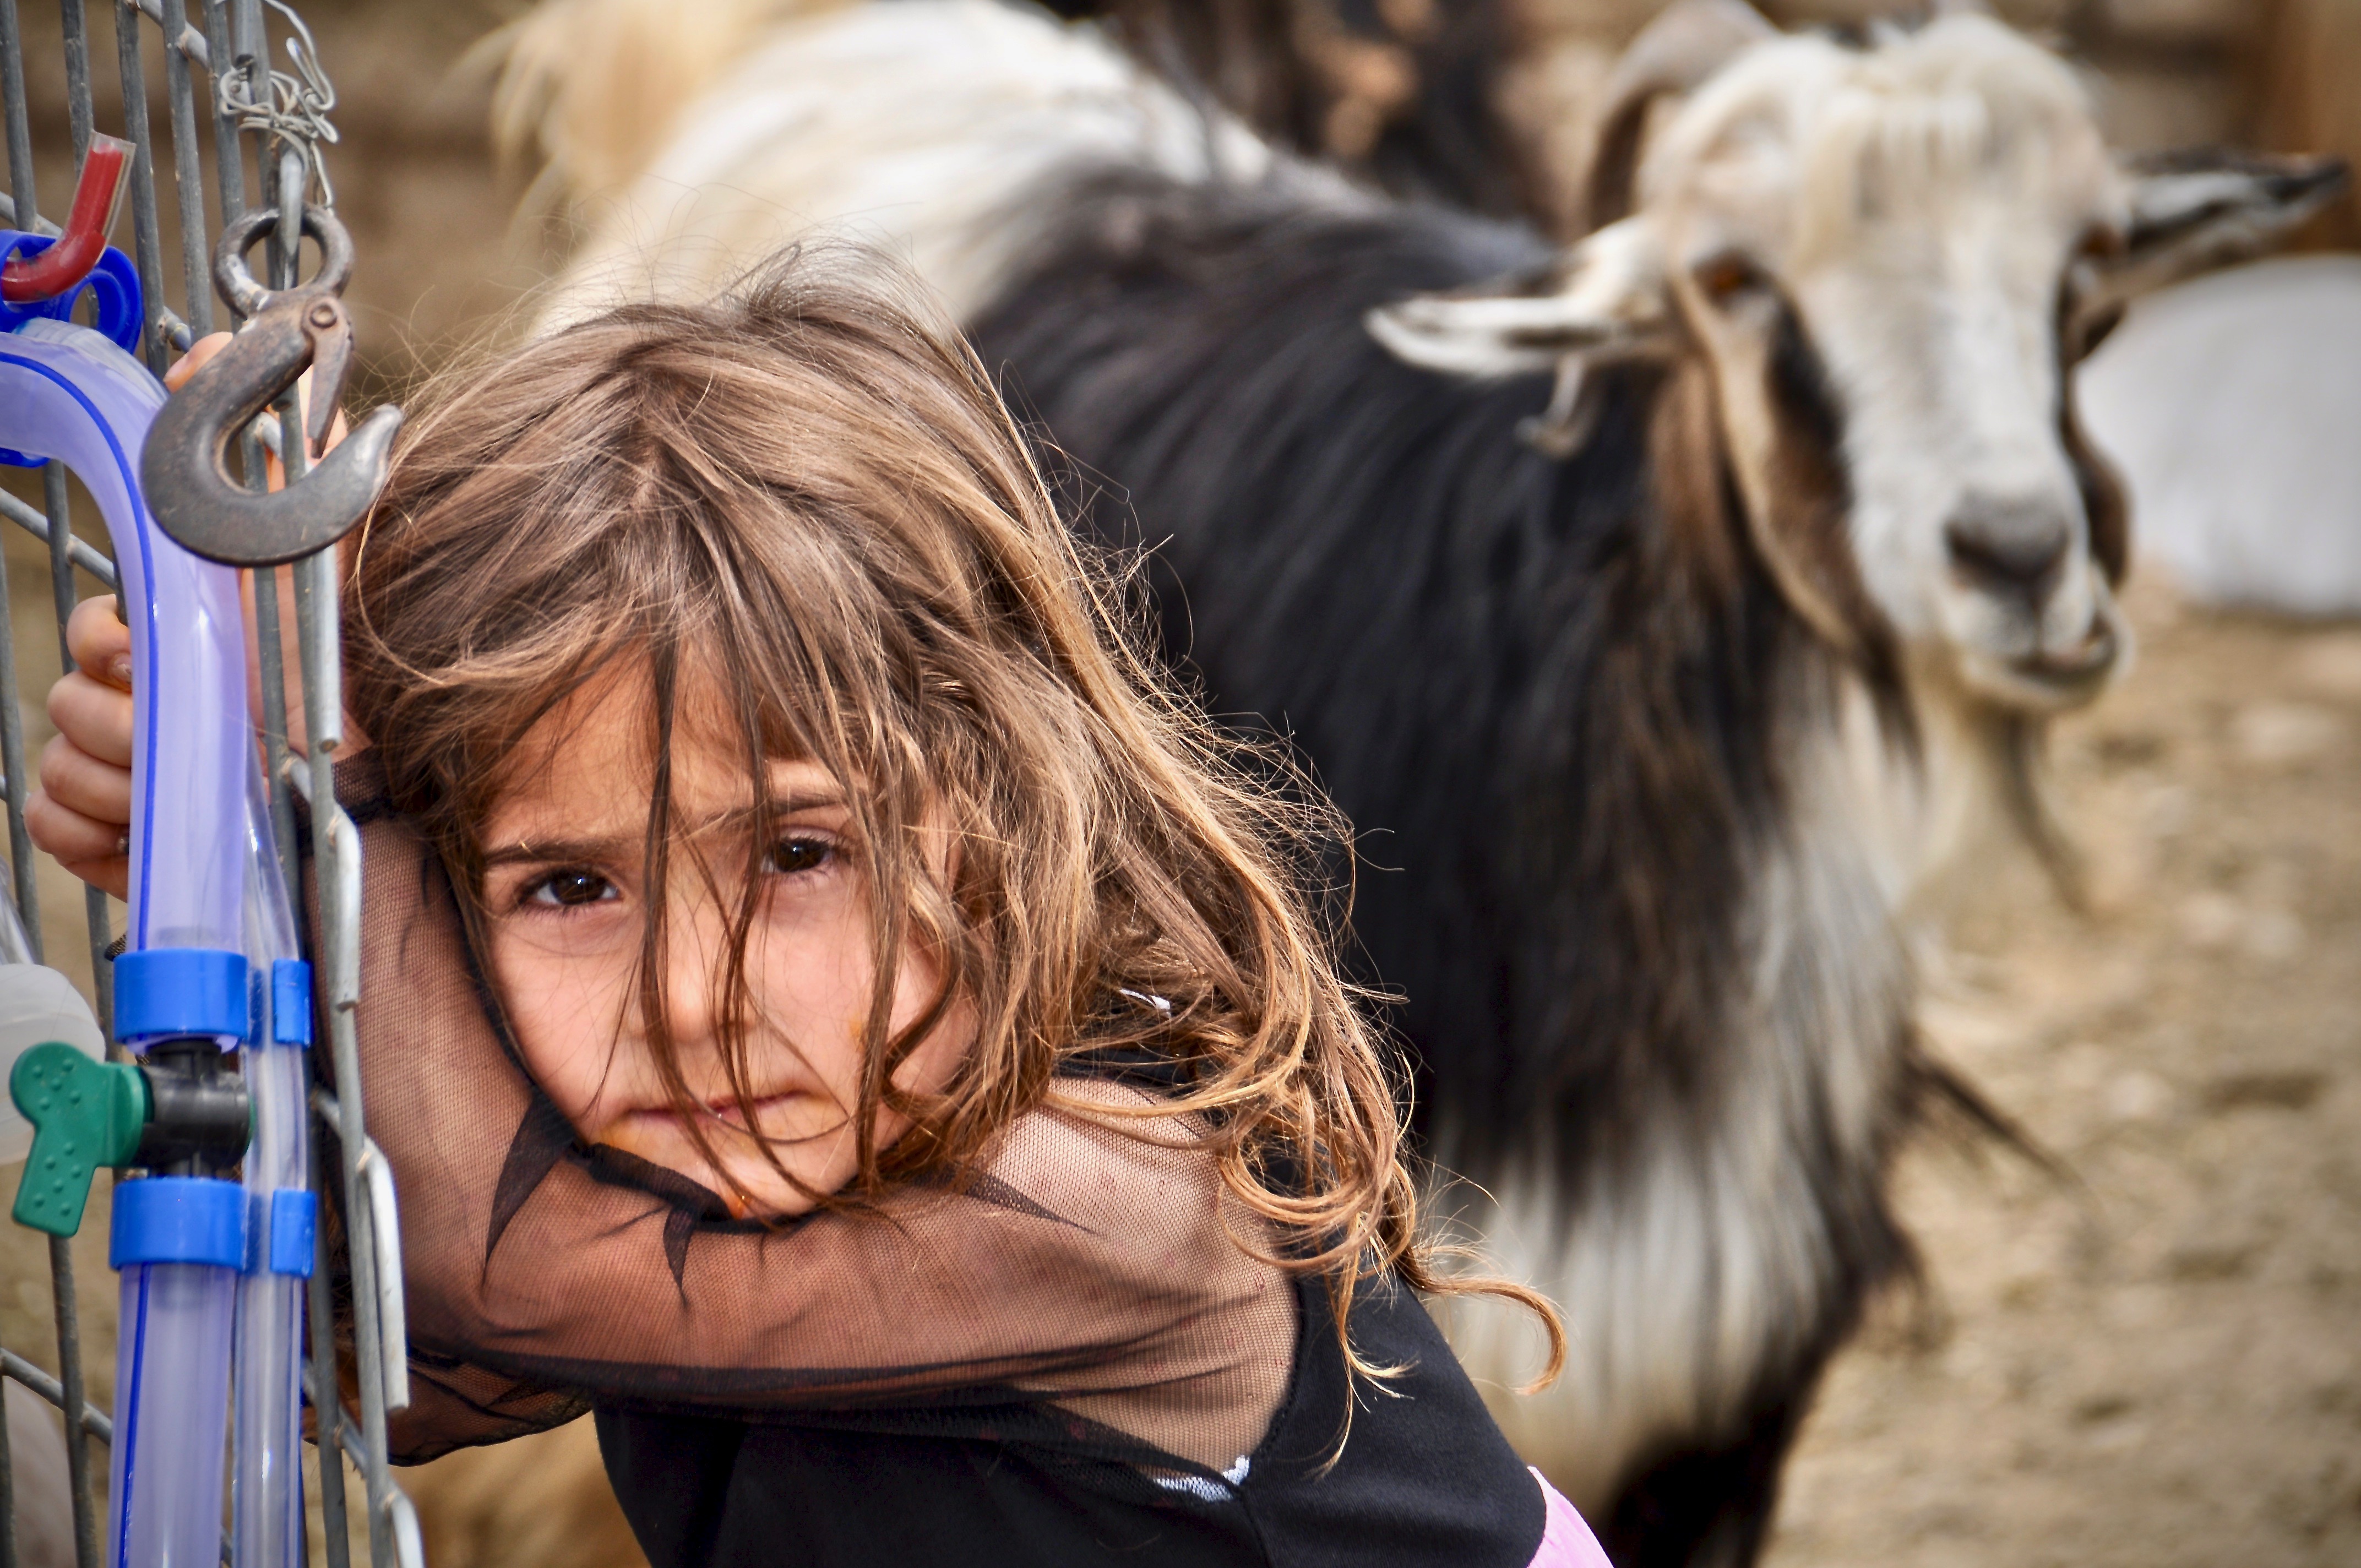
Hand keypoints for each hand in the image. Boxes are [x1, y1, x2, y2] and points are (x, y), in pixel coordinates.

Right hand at [25, 333, 362, 899]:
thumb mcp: (342, 561)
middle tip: (210, 734)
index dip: (115, 642)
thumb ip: (298, 455)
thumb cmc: (360, 687)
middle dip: (131, 718)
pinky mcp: (116, 831)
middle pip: (70, 691)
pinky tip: (163, 832)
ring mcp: (124, 759)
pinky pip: (56, 822)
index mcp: (183, 635)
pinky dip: (103, 833)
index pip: (96, 628)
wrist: (387, 806)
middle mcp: (146, 693)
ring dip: (130, 779)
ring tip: (215, 788)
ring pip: (63, 757)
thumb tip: (237, 349)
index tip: (150, 658)